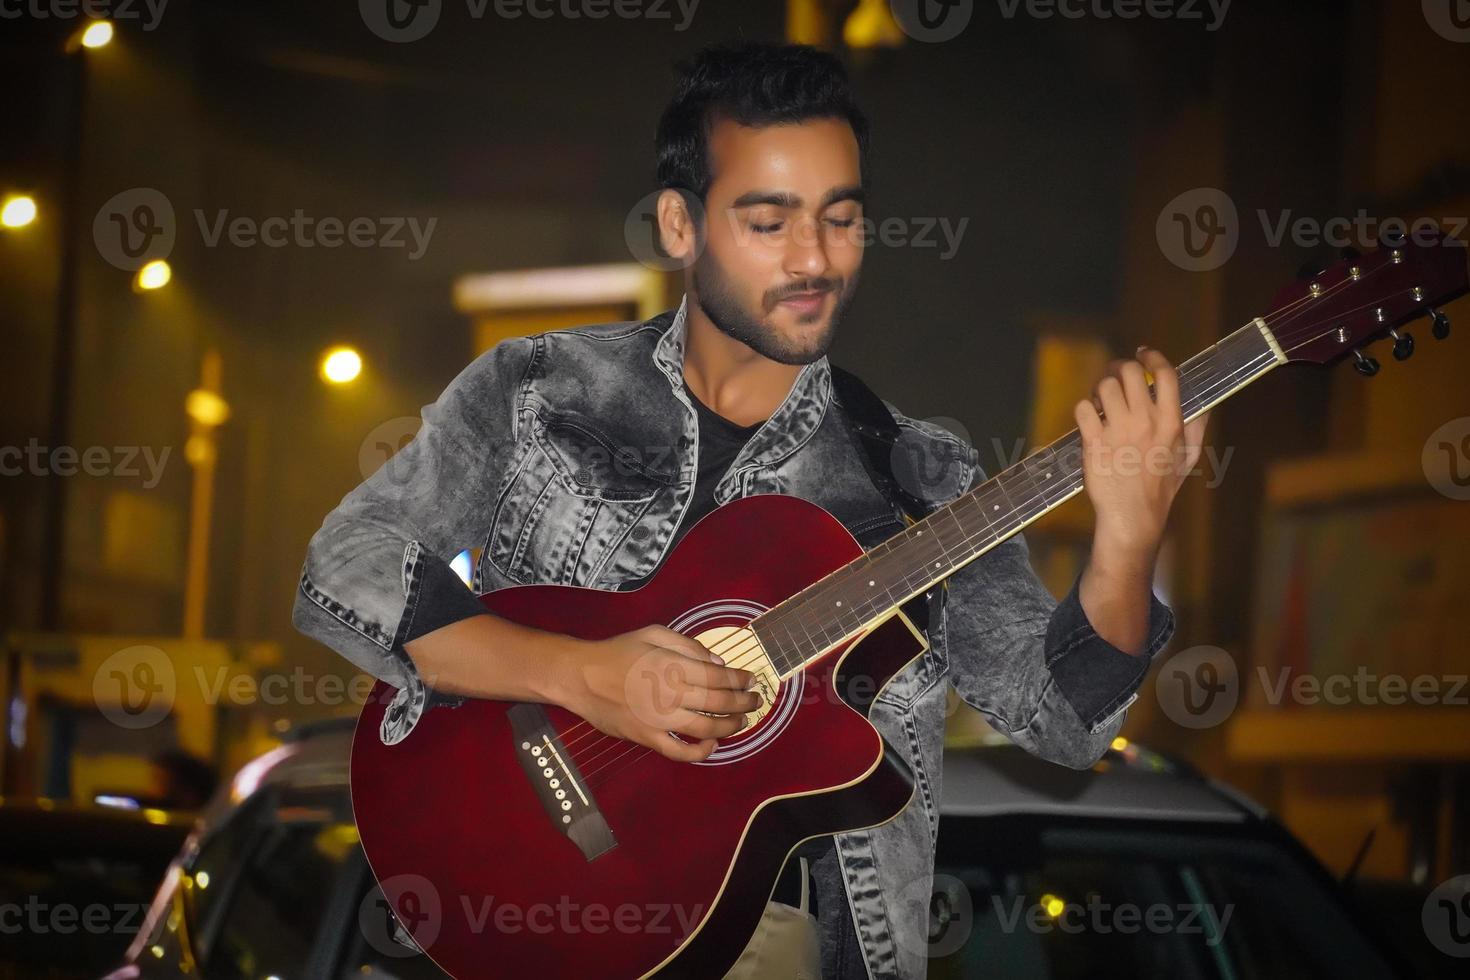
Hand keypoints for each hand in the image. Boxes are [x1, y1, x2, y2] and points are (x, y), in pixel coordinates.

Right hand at [553, 625, 762, 762]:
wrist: (581, 677)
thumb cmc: (618, 651)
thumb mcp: (653, 633)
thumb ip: (687, 645)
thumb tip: (717, 660)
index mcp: (673, 666)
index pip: (719, 676)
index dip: (740, 679)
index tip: (751, 679)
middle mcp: (671, 694)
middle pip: (719, 703)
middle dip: (744, 702)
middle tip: (755, 700)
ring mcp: (660, 720)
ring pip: (706, 728)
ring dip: (730, 726)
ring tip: (741, 720)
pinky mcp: (647, 738)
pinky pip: (680, 752)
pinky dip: (700, 752)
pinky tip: (712, 745)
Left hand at [1073, 346, 1209, 558]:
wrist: (1133, 515)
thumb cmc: (1161, 486)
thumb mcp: (1189, 456)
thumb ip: (1197, 426)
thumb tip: (1205, 403)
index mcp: (1172, 421)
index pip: (1165, 374)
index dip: (1152, 357)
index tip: (1143, 353)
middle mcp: (1145, 422)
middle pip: (1129, 372)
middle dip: (1120, 368)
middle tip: (1116, 376)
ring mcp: (1118, 431)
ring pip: (1103, 386)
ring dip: (1100, 388)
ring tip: (1101, 400)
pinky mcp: (1094, 442)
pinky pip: (1082, 408)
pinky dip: (1083, 409)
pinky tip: (1089, 418)